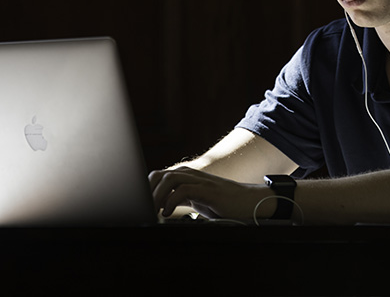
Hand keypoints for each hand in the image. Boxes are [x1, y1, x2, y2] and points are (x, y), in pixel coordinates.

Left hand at [148, 166, 273, 220]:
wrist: (250, 203)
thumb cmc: (223, 204)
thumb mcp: (197, 200)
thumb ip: (181, 198)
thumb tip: (160, 208)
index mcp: (186, 177)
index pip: (158, 176)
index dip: (146, 189)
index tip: (139, 205)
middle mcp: (191, 175)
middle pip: (160, 175)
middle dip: (148, 191)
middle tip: (143, 209)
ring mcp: (200, 181)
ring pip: (170, 179)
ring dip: (157, 195)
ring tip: (153, 211)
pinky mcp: (208, 191)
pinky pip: (184, 190)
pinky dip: (171, 201)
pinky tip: (168, 213)